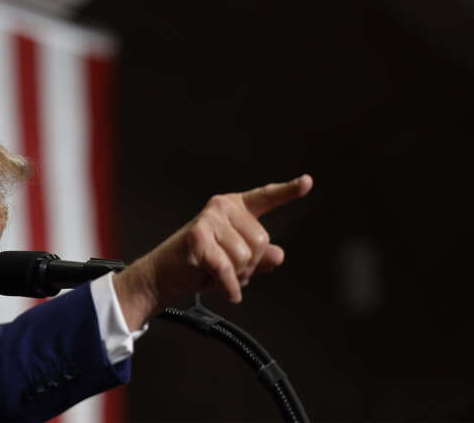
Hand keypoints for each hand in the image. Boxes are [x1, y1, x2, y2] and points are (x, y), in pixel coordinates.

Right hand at [113, 175, 312, 327]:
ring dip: (237, 275)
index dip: (288, 191)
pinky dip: (229, 286)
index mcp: (235, 208)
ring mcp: (209, 219)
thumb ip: (260, 258)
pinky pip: (228, 268)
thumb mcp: (236, 263)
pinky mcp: (198, 236)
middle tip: (228, 268)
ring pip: (246, 256)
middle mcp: (222, 207)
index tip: (308, 182)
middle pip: (261, 241)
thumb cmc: (201, 265)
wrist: (165, 276)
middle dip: (250, 265)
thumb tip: (279, 255)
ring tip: (218, 273)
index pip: (266, 198)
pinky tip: (226, 290)